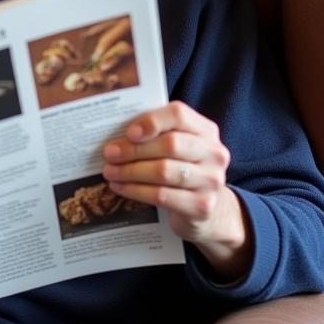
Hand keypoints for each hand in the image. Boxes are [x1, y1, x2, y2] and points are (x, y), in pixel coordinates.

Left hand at [101, 101, 250, 280]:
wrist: (208, 209)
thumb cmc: (182, 169)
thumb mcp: (176, 148)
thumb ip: (156, 135)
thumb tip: (117, 135)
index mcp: (205, 131)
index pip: (179, 115)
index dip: (151, 121)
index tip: (129, 132)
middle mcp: (214, 153)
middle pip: (169, 144)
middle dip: (133, 150)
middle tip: (109, 154)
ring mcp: (211, 181)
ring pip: (163, 171)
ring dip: (130, 171)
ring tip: (110, 172)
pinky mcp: (202, 206)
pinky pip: (162, 195)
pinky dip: (135, 190)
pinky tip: (120, 187)